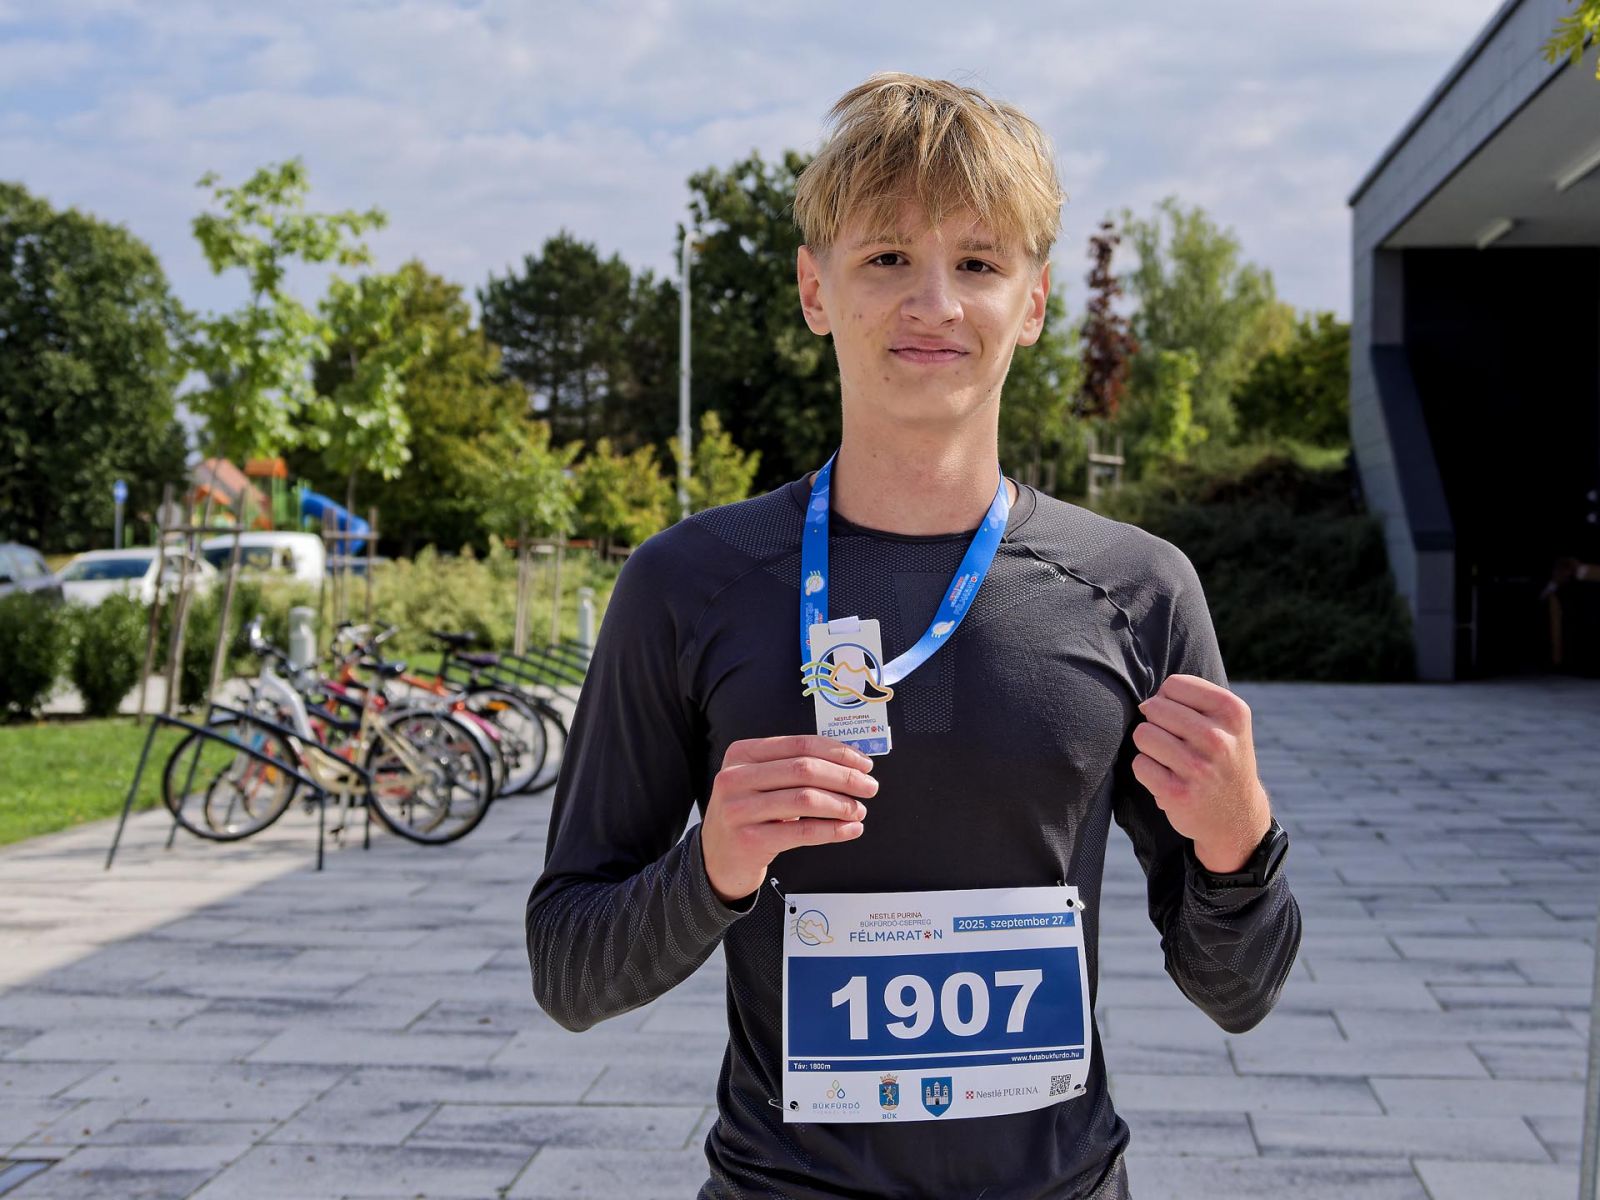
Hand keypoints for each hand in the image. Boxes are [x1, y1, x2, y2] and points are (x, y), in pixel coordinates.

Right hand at [701, 735, 877, 903]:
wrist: (718, 858)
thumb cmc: (748, 813)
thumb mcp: (759, 781)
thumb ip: (794, 766)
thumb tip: (851, 762)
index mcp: (742, 753)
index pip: (800, 744)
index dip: (838, 752)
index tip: (863, 763)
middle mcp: (735, 778)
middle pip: (804, 769)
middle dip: (845, 777)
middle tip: (869, 787)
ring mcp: (740, 810)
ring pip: (805, 800)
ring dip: (841, 805)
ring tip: (858, 810)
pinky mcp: (749, 840)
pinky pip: (802, 832)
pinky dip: (833, 830)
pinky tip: (849, 830)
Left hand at [1131, 674, 1271, 873]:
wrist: (1237, 815)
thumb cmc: (1222, 756)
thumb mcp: (1227, 720)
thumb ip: (1191, 698)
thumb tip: (1144, 703)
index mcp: (1232, 711)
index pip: (1173, 684)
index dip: (1169, 700)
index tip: (1185, 719)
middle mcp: (1217, 738)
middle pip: (1154, 707)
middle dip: (1157, 722)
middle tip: (1177, 742)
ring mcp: (1197, 767)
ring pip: (1143, 734)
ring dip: (1150, 747)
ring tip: (1172, 759)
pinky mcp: (1177, 793)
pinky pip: (1139, 764)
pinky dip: (1147, 770)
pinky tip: (1168, 778)